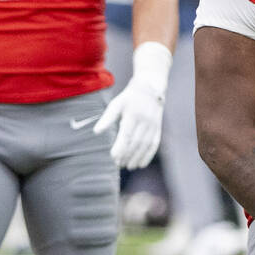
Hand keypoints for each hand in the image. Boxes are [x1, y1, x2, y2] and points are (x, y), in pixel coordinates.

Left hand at [93, 40, 171, 169]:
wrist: (150, 89)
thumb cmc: (129, 98)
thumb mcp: (116, 104)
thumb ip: (107, 118)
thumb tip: (96, 131)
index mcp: (132, 115)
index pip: (127, 135)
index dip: (120, 147)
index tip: (113, 157)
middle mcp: (144, 121)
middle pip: (135, 142)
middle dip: (127, 155)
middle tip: (118, 164)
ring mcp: (153, 126)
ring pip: (145, 145)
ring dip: (136, 158)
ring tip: (128, 166)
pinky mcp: (158, 129)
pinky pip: (154, 145)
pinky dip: (148, 156)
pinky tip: (141, 164)